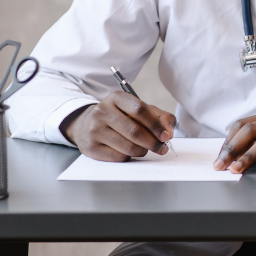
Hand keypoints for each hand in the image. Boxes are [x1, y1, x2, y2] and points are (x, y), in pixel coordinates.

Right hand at [61, 91, 176, 161]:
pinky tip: (129, 152)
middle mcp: (102, 111)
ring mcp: (94, 129)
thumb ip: (160, 117)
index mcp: (117, 98)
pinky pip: (118, 157)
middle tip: (162, 148)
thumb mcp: (140, 111)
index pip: (140, 110)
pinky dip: (129, 157)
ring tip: (144, 149)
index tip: (166, 136)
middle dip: (153, 143)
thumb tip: (168, 133)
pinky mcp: (91, 147)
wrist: (86, 125)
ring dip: (142, 151)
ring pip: (128, 147)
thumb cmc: (121, 118)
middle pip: (135, 131)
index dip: (156, 125)